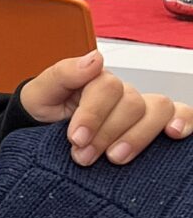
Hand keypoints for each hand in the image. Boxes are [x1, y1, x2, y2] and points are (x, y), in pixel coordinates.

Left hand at [19, 52, 191, 165]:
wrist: (39, 135)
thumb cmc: (43, 112)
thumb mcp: (39, 93)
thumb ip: (63, 73)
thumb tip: (95, 59)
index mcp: (95, 80)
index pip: (107, 88)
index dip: (93, 114)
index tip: (75, 139)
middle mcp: (122, 92)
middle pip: (132, 103)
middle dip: (107, 133)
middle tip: (83, 156)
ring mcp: (139, 109)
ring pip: (157, 110)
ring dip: (137, 137)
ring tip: (114, 159)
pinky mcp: (153, 126)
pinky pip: (180, 114)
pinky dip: (183, 121)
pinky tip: (174, 134)